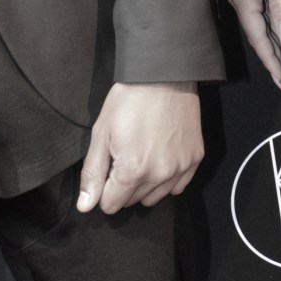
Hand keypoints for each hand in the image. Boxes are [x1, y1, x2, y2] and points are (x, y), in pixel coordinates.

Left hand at [76, 82, 202, 214]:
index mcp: (132, 170)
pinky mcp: (195, 159)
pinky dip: (167, 179)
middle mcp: (159, 175)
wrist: (164, 75)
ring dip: (145, 184)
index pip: (111, 204)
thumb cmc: (130, 99)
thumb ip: (93, 173)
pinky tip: (160, 158)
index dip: (104, 189)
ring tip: (142, 155)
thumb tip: (86, 205)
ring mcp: (180, 168)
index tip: (108, 169)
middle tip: (124, 155)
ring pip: (155, 197)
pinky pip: (178, 187)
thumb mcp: (101, 132)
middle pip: (132, 201)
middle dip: (123, 185)